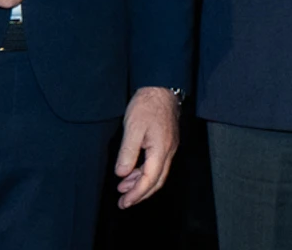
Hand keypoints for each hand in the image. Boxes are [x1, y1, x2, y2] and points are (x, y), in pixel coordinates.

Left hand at [113, 87, 179, 207]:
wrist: (161, 87)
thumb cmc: (147, 105)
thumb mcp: (133, 128)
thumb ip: (128, 153)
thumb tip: (122, 174)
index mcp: (161, 150)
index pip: (150, 180)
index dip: (137, 194)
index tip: (124, 202)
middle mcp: (168, 152)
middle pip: (157, 182)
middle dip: (140, 194)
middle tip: (124, 203)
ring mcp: (169, 147)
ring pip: (157, 174)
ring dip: (141, 184)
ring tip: (123, 188)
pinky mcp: (166, 142)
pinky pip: (157, 165)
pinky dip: (144, 173)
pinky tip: (132, 172)